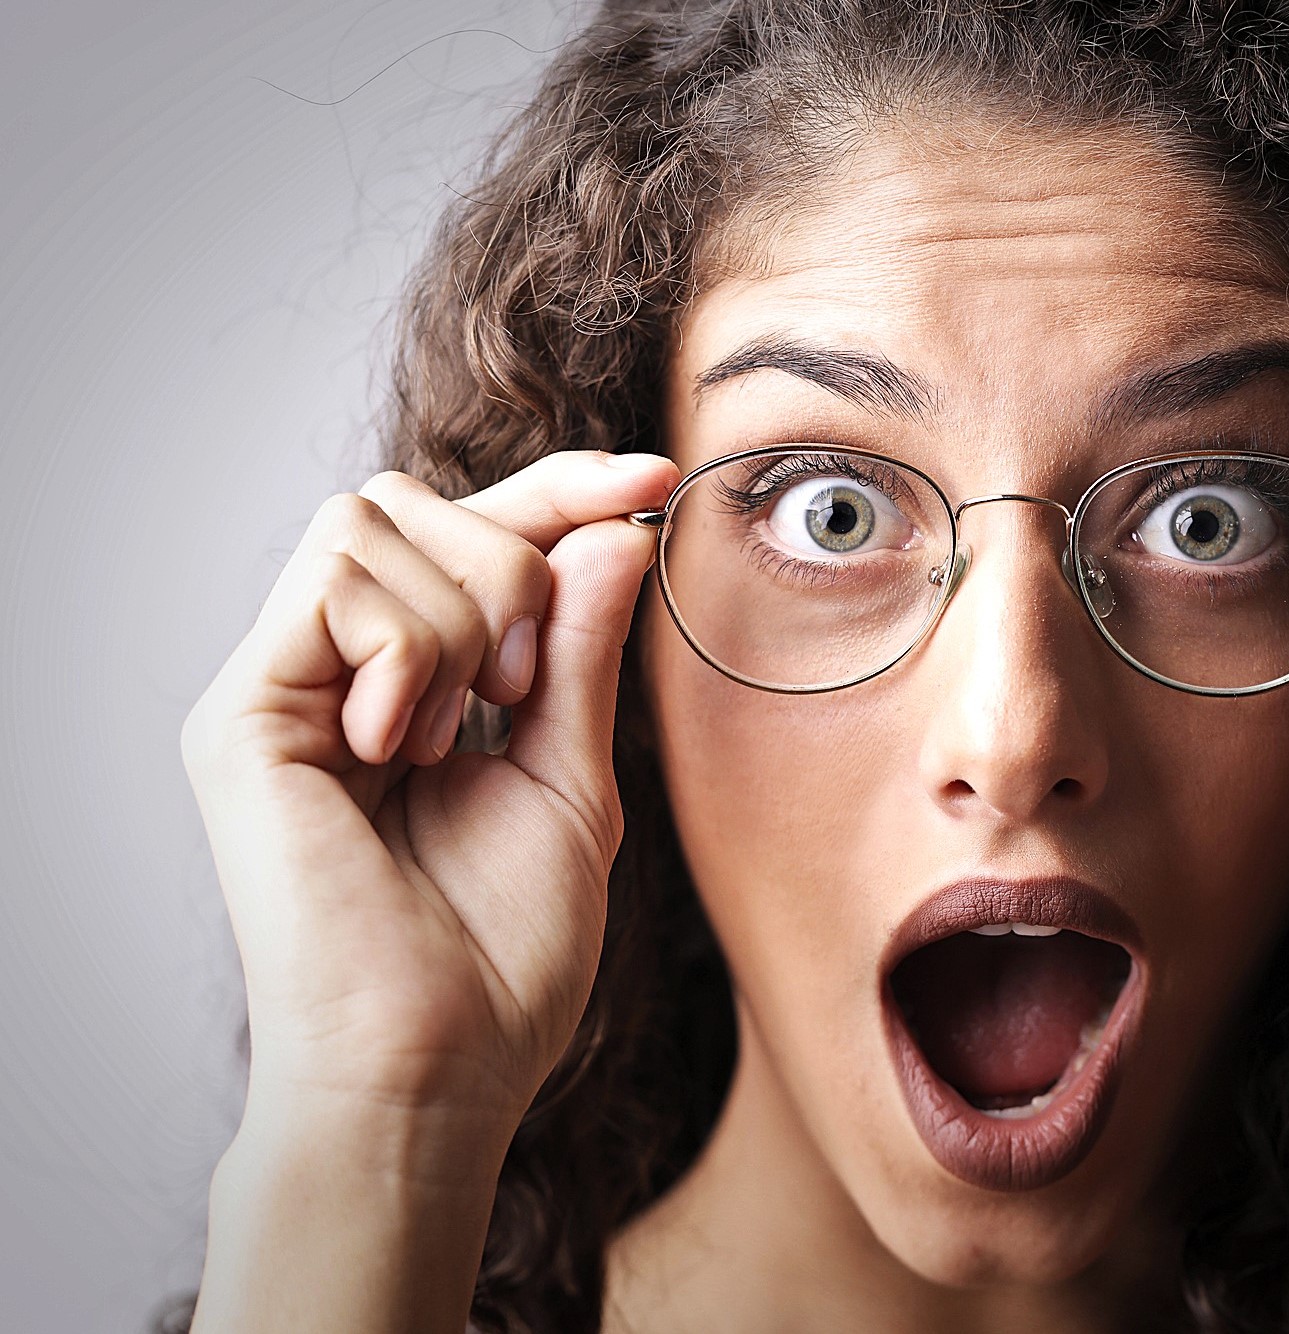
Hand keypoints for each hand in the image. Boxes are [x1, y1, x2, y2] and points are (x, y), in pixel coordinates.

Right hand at [181, 449, 678, 1136]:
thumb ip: (581, 651)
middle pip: (416, 498)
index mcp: (408, 689)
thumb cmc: (503, 953)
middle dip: (511, 559)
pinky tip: (406, 743)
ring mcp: (280, 687)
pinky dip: (405, 644)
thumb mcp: (570, 776)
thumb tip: (613, 531)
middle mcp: (332, 674)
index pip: (471, 534)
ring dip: (461, 614)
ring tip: (455, 736)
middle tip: (521, 686)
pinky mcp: (240, 713)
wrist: (436, 1065)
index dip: (561, 489)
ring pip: (376, 518)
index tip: (655, 482)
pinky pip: (336, 576)